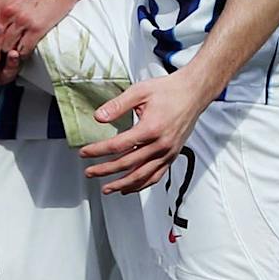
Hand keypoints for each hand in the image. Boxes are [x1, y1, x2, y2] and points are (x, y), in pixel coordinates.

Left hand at [79, 67, 214, 193]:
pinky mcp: (172, 156)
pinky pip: (156, 176)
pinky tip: (129, 188)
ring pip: (141, 176)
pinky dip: (141, 185)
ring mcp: (168, 153)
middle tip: (89, 172)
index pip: (118, 145)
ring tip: (107, 188)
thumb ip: (117, 105)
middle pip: (127, 164)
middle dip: (105, 170)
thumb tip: (99, 117)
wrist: (193, 93)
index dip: (98, 151)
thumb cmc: (169, 91)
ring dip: (122, 184)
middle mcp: (160, 144)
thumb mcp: (140, 91)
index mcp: (150, 128)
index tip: (84, 153)